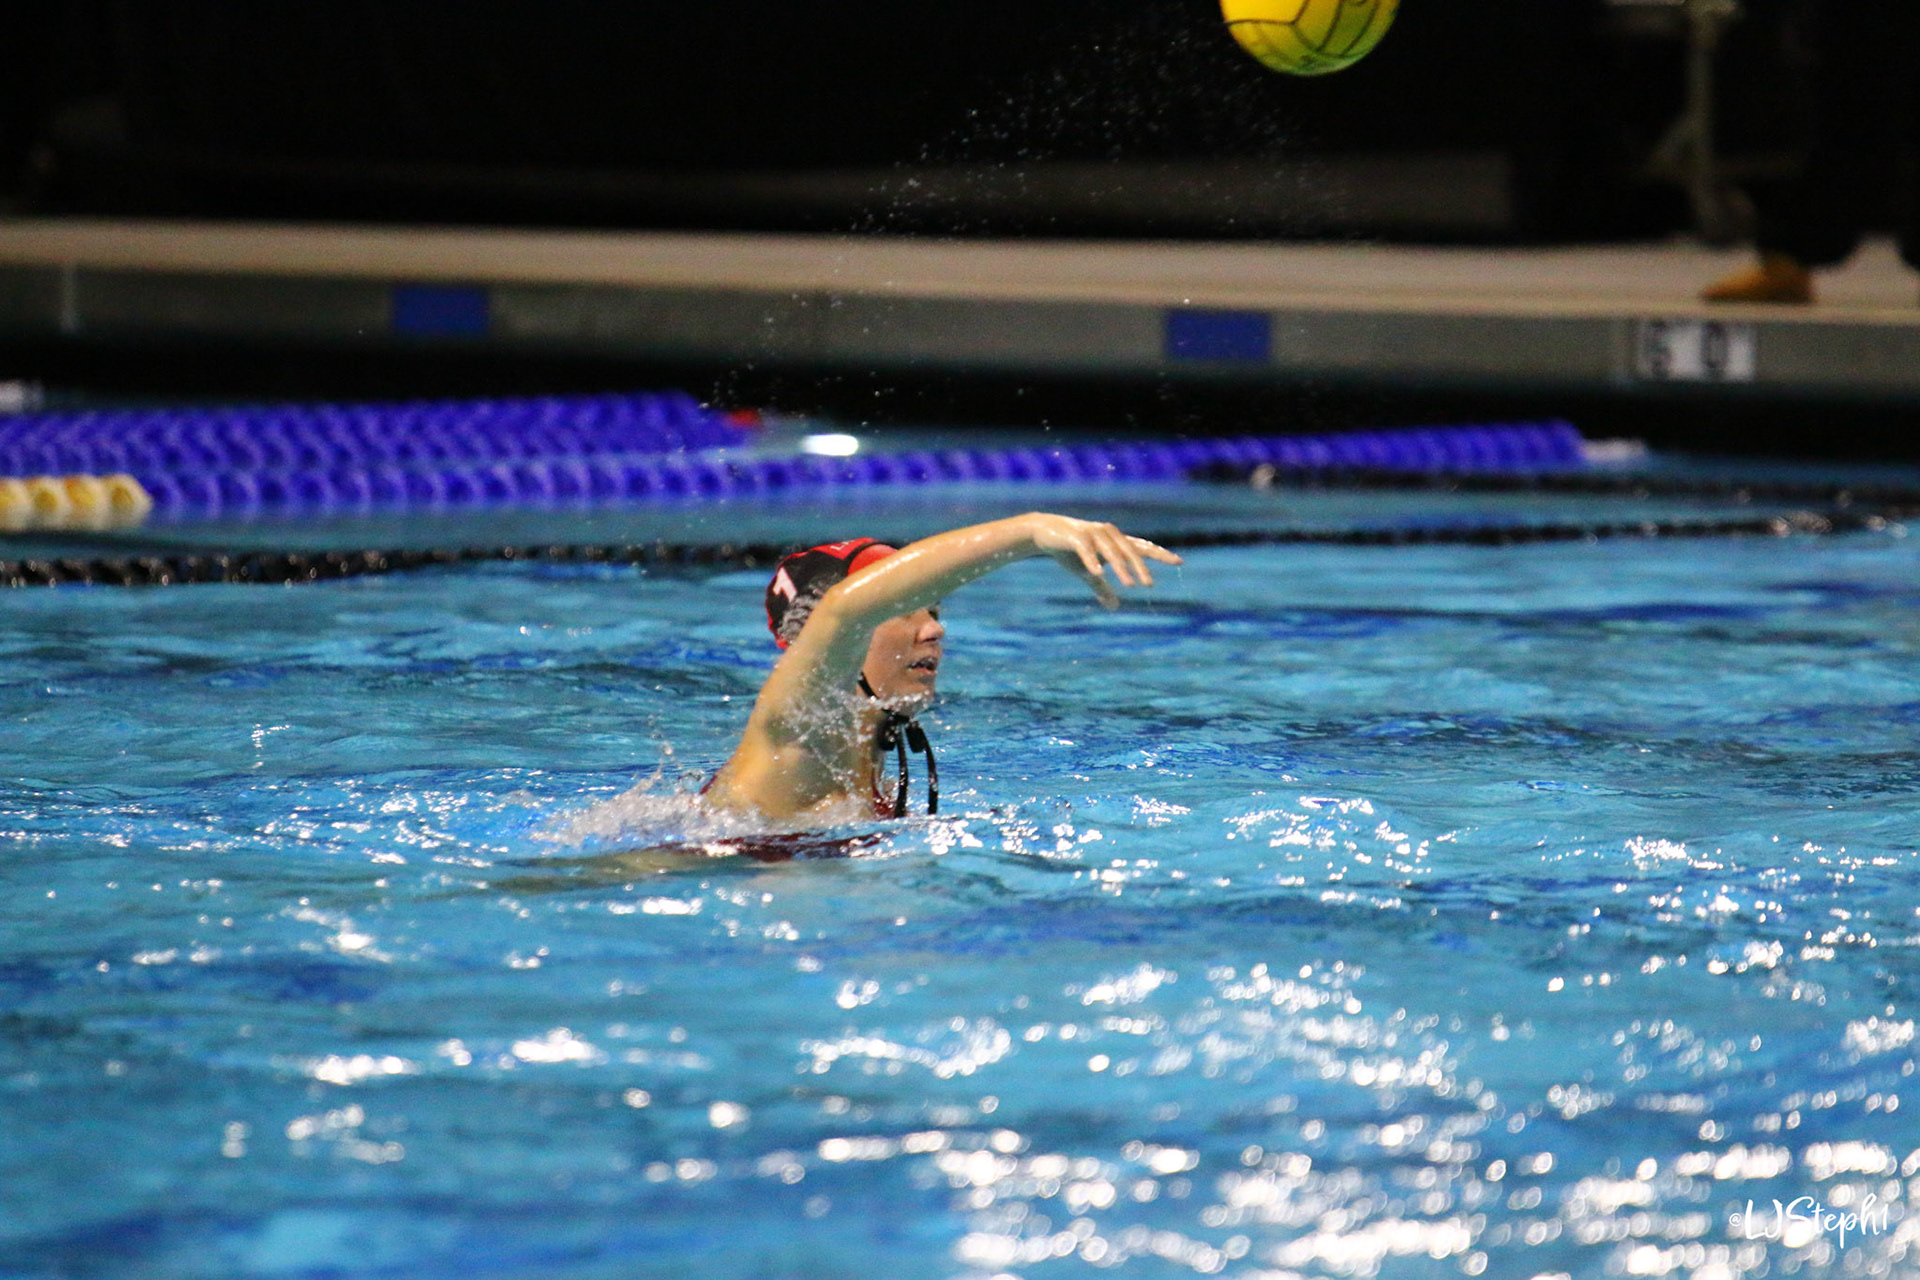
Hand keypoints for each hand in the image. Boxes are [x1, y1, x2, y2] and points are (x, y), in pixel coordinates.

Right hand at [1025, 513, 1181, 607]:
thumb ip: (1102, 587)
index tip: (1179, 562)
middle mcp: (1109, 534)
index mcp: (1116, 541)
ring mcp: (1094, 533)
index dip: (1161, 554)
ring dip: (1121, 569)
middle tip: (1149, 585)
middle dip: (1141, 568)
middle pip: (1131, 551)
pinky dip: (1093, 560)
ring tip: (1130, 585)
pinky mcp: (1077, 536)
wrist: (1045, 532)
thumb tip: (1114, 607)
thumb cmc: (1071, 552)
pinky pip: (1087, 549)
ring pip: (1112, 552)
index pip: (1143, 547)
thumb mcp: (1088, 572)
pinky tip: (1098, 572)